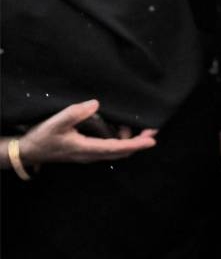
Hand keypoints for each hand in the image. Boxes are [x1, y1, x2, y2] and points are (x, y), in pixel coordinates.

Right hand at [17, 100, 156, 164]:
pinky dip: (119, 141)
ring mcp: (89, 155)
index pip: (118, 148)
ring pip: (115, 151)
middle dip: (138, 143)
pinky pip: (108, 149)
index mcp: (88, 149)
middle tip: (152, 131)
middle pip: (121, 152)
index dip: (136, 144)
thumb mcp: (56, 123)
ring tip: (137, 127)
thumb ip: (75, 113)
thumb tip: (95, 104)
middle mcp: (92, 155)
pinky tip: (119, 129)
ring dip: (129, 141)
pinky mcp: (86, 152)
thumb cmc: (42, 137)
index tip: (152, 140)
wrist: (28, 151)